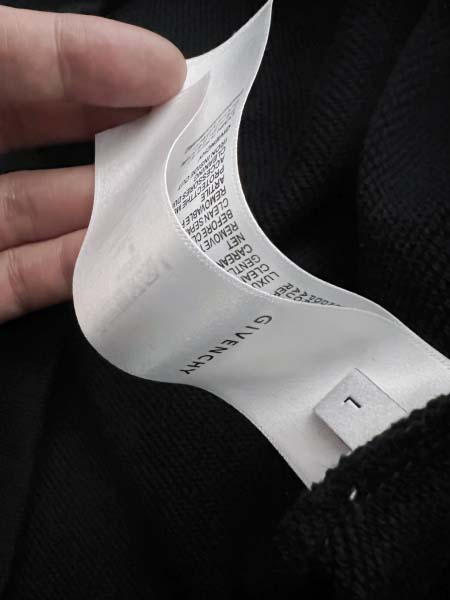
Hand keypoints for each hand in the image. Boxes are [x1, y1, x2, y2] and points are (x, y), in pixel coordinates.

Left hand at [0, 5, 185, 322]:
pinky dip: (78, 273)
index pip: (17, 59)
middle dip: (117, 133)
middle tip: (188, 137)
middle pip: (43, 135)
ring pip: (43, 212)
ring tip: (174, 208)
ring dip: (109, 212)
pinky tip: (125, 262)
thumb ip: (16, 51)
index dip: (91, 59)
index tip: (169, 74)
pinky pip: (28, 279)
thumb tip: (140, 64)